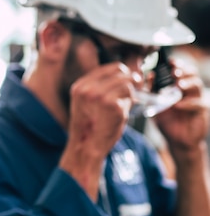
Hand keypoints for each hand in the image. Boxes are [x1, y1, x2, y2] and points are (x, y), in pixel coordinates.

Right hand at [60, 63, 136, 198]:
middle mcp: (89, 89)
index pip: (109, 67)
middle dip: (130, 80)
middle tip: (134, 89)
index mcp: (80, 86)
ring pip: (128, 83)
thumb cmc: (89, 127)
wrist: (86, 147)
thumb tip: (127, 75)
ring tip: (123, 106)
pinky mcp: (114, 106)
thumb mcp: (86, 102)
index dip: (122, 72)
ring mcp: (101, 97)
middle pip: (120, 71)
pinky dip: (130, 105)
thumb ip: (100, 87)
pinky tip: (122, 114)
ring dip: (130, 93)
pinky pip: (131, 97)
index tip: (128, 79)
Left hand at [154, 58, 208, 151]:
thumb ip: (151, 91)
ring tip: (178, 85)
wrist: (177, 140)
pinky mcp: (202, 111)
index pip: (181, 70)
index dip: (177, 64)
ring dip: (187, 84)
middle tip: (174, 71)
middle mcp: (189, 91)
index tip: (170, 61)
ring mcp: (197, 100)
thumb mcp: (155, 105)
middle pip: (192, 74)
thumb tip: (146, 76)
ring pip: (197, 86)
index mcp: (179, 87)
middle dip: (183, 71)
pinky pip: (198, 104)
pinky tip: (178, 105)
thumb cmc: (167, 121)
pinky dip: (188, 103)